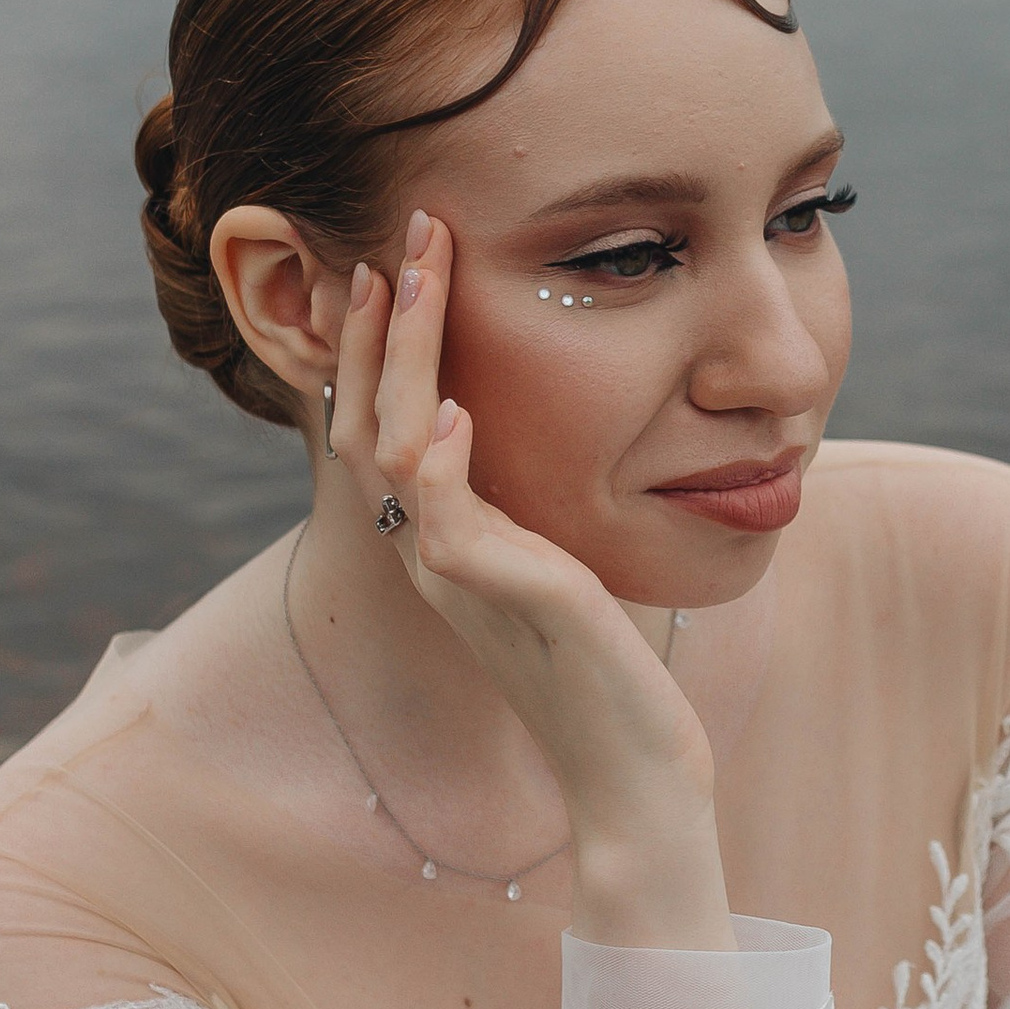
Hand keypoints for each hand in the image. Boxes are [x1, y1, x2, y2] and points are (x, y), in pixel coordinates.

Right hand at [329, 214, 734, 950]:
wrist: (638, 776)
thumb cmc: (616, 675)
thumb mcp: (571, 567)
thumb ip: (537, 511)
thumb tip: (532, 441)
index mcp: (446, 542)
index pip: (388, 422)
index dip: (389, 342)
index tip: (409, 258)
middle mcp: (436, 557)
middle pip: (371, 419)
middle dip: (388, 322)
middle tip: (404, 232)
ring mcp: (465, 582)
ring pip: (398, 450)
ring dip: (409, 359)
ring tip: (419, 279)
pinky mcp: (513, 603)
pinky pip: (450, 523)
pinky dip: (444, 464)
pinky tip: (457, 411)